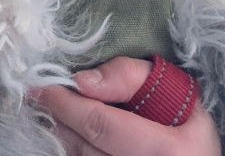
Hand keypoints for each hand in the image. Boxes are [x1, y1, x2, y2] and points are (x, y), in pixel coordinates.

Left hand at [29, 56, 221, 155]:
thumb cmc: (187, 119)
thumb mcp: (173, 88)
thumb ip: (129, 76)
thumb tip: (81, 81)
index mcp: (168, 150)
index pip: (101, 125)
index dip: (65, 104)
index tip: (41, 86)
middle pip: (85, 147)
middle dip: (58, 118)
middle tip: (37, 95)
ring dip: (61, 136)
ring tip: (50, 113)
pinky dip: (72, 150)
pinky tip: (67, 133)